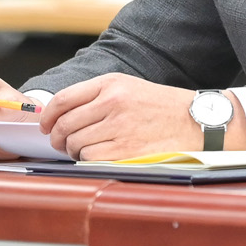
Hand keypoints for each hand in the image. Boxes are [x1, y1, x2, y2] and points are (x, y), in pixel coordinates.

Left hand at [41, 74, 243, 160]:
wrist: (199, 123)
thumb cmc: (163, 107)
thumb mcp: (130, 87)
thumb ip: (97, 96)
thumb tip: (62, 114)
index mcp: (111, 84)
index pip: (63, 99)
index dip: (48, 116)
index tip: (46, 125)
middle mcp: (112, 103)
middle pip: (65, 124)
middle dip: (57, 138)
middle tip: (61, 143)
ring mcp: (119, 127)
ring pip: (75, 144)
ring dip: (74, 151)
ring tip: (85, 150)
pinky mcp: (125, 151)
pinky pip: (90, 159)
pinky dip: (89, 161)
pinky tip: (99, 157)